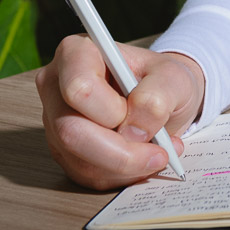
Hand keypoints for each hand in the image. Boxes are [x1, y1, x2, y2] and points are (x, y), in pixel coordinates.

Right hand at [36, 38, 205, 189]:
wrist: (162, 97)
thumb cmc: (161, 80)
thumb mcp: (173, 76)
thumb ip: (158, 95)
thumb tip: (134, 130)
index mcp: (76, 54)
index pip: (79, 88)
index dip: (112, 110)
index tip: (139, 111)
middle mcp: (57, 87)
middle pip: (71, 132)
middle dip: (121, 152)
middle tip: (160, 153)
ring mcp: (56, 121)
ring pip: (79, 160)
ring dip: (126, 167)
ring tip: (158, 153)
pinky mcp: (63, 151)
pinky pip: (86, 175)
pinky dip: (121, 175)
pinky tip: (142, 161)